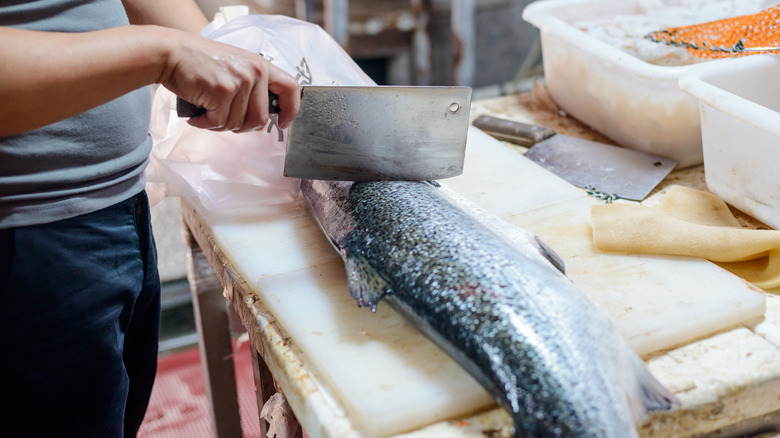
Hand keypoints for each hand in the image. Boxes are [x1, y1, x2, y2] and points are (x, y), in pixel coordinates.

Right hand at [157, 29, 299, 131]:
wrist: (171, 52)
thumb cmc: (200, 62)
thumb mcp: (236, 66)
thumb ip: (252, 87)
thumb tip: (261, 120)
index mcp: (261, 65)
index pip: (291, 88)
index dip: (290, 110)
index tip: (283, 123)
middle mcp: (255, 72)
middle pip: (260, 119)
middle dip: (242, 127)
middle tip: (223, 119)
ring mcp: (240, 82)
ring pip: (238, 124)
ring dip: (220, 124)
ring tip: (207, 111)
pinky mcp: (222, 92)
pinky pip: (219, 123)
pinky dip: (205, 124)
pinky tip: (198, 114)